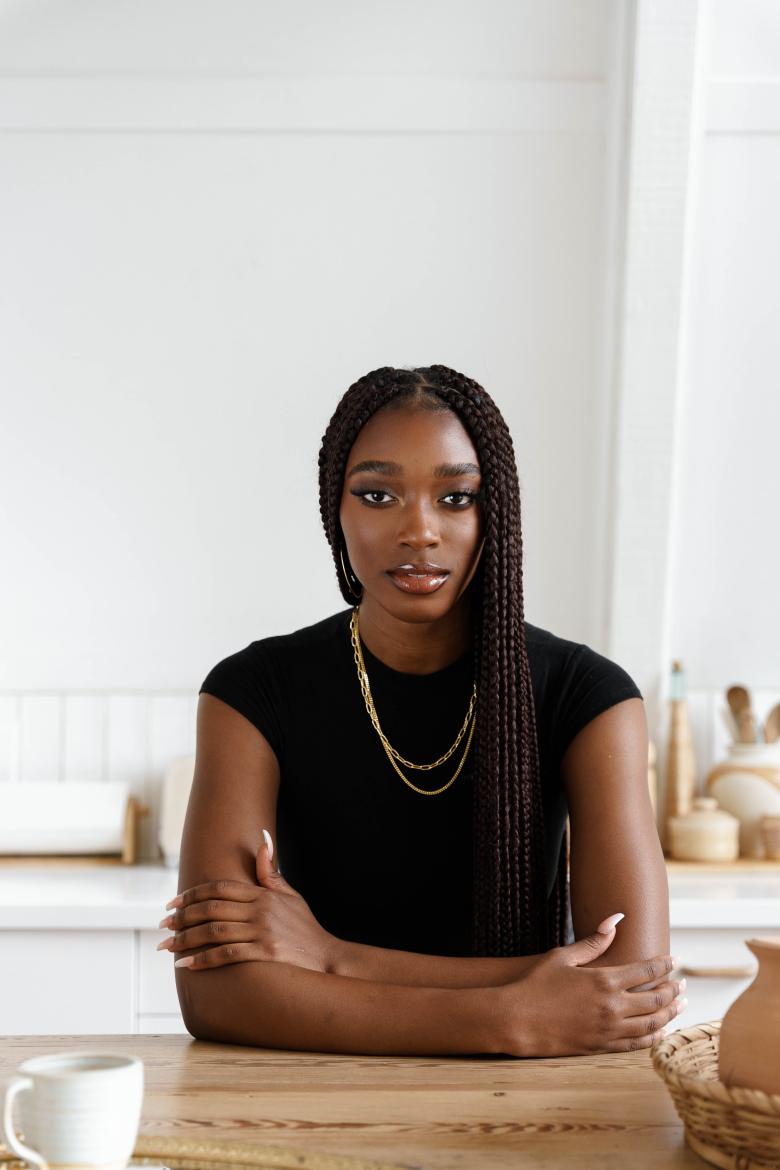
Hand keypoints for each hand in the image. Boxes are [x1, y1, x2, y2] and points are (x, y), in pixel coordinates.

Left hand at [160, 830, 339, 974]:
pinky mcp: (266, 954)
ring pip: (215, 931)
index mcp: (263, 894)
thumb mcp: (290, 895)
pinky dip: (204, 959)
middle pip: (212, 909)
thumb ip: (270, 871)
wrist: (328, 957)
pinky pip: (228, 955)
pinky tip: (186, 965)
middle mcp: (260, 910)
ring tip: (167, 945)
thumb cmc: (305, 926)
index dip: (193, 894)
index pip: (220, 888)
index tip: (172, 903)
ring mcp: (263, 932)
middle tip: (163, 924)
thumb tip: (263, 837)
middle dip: (182, 916)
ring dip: (186, 939)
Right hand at [497, 913, 686, 1056]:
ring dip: (670, 1013)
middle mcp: (612, 1006)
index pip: (646, 971)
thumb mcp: (563, 956)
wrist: (518, 1020)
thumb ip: (594, 940)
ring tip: (681, 1005)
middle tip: (684, 984)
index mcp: (604, 980)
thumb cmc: (537, 984)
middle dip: (673, 989)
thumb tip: (616, 918)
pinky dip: (655, 1037)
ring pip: (652, 1023)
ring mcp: (609, 1029)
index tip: (676, 959)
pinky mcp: (602, 1046)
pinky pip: (637, 1043)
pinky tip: (662, 1030)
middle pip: (656, 998)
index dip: (665, 964)